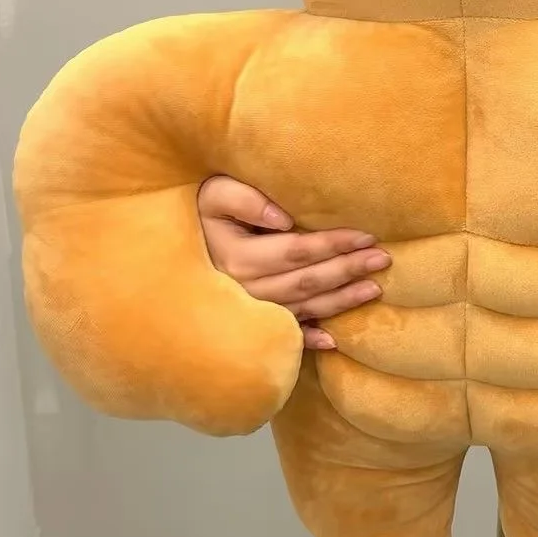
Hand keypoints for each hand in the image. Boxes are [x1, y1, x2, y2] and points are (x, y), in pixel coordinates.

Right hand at [198, 176, 388, 350]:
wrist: (154, 254)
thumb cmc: (191, 215)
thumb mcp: (211, 195)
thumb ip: (243, 198)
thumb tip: (283, 218)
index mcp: (239, 257)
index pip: (298, 250)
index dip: (334, 244)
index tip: (366, 236)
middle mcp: (245, 290)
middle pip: (307, 282)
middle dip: (348, 270)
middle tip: (383, 260)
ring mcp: (246, 314)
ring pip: (303, 308)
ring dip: (341, 301)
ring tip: (374, 289)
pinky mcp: (245, 327)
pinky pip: (281, 337)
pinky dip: (309, 341)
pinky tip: (334, 341)